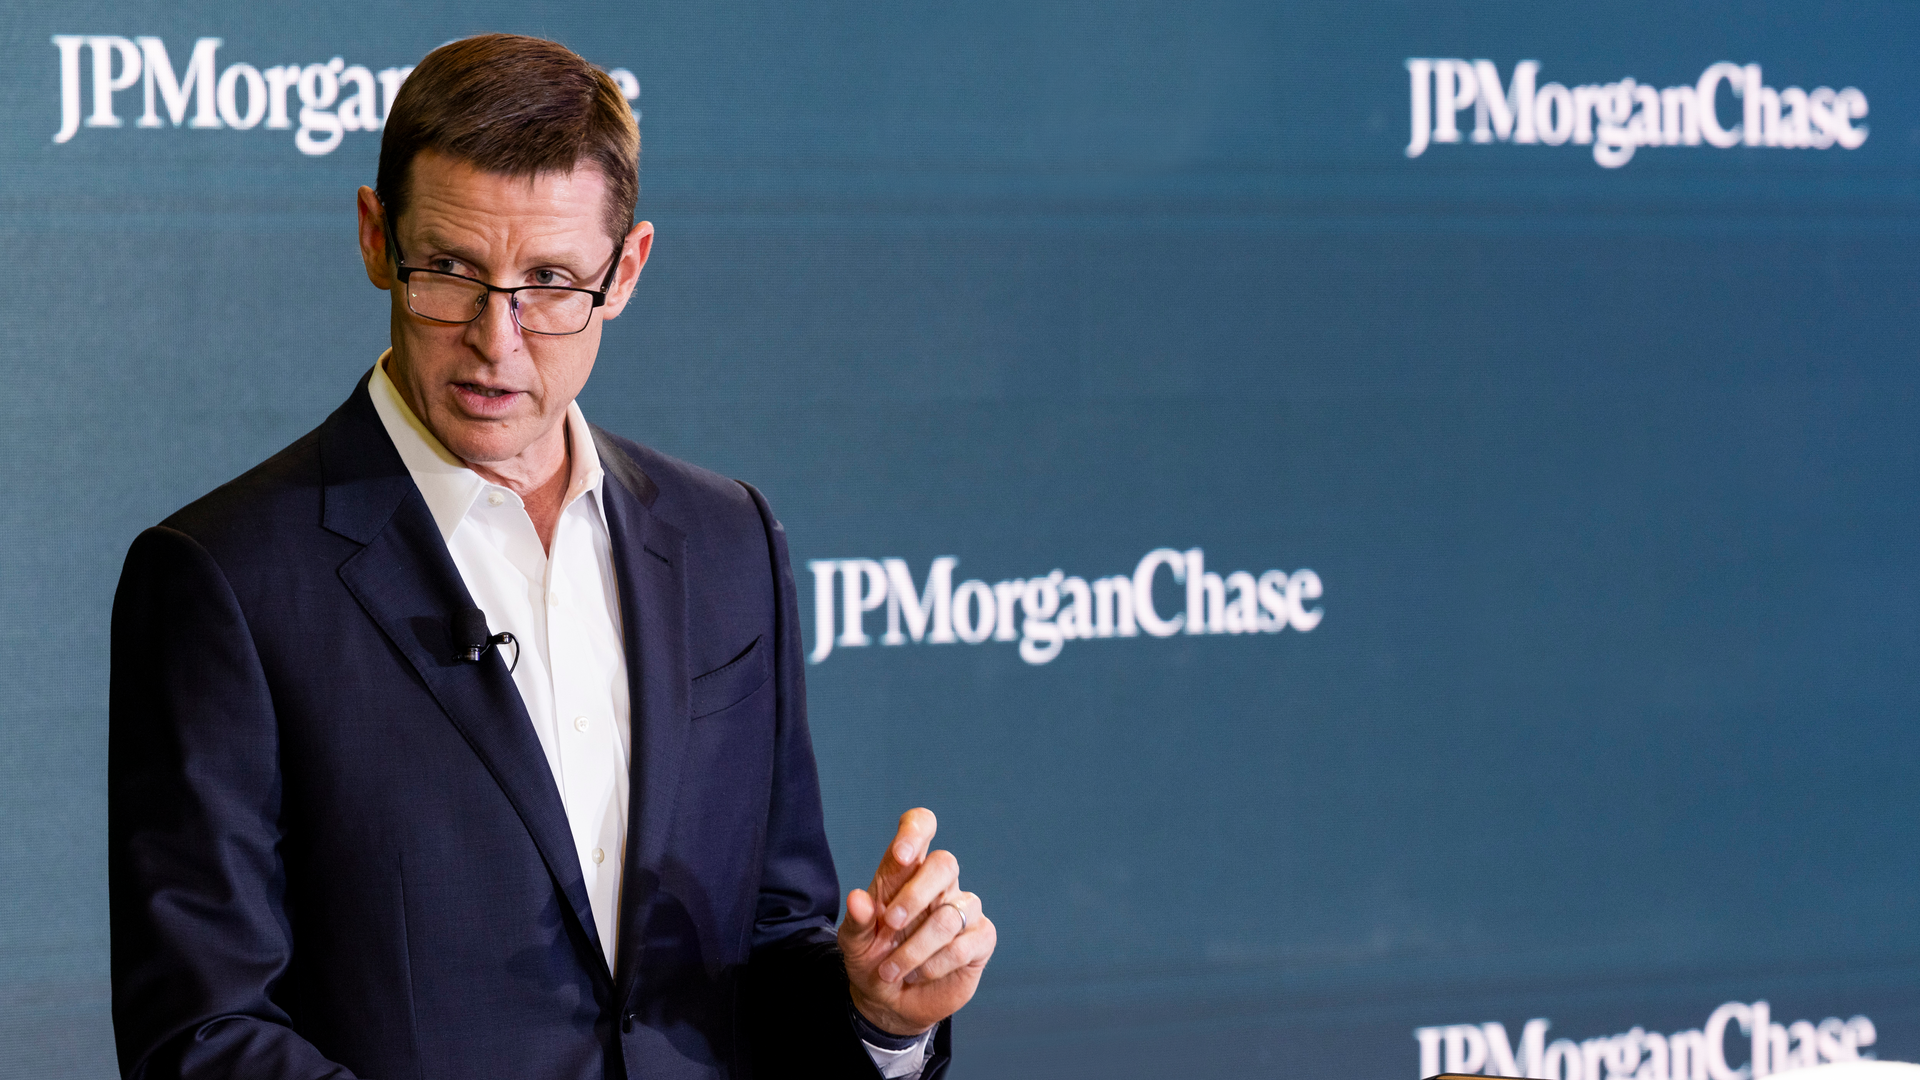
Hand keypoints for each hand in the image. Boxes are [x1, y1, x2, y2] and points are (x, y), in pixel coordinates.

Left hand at [838, 808, 995, 1036]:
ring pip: (951, 915)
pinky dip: (936, 964)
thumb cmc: (872, 961)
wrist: (890, 1003)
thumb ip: (856, 921)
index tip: (901, 856)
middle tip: (891, 926)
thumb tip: (857, 898)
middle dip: (915, 896)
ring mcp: (963, 909)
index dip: (916, 831)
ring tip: (892, 970)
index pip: (921, 826)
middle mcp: (938, 884)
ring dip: (916, 948)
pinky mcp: (980, 938)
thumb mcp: (854, 944)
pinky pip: (965, 944)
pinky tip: (920, 974)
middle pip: (945, 863)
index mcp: (905, 872)